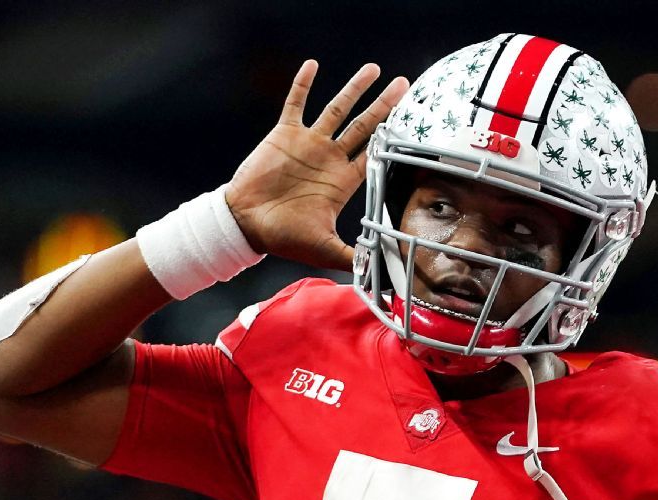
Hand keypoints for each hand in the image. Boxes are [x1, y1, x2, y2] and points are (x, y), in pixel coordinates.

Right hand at [226, 61, 407, 270]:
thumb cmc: (283, 238)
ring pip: (337, 109)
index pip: (374, 155)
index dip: (393, 139)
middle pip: (364, 126)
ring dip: (354, 89)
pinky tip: (313, 65)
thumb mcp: (323, 248)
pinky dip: (303, 84)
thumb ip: (351, 256)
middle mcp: (329, 158)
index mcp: (342, 182)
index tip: (412, 122)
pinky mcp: (284, 134)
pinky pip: (296, 103)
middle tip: (404, 84)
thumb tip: (379, 276)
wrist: (245, 224)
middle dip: (384, 105)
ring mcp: (308, 144)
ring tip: (373, 69)